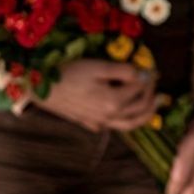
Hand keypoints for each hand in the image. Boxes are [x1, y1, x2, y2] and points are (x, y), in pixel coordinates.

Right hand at [36, 58, 156, 131]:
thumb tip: (144, 74)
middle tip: (155, 83)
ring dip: (145, 114)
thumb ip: (124, 71)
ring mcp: (99, 123)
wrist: (38, 87)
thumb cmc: (69, 73)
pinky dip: (127, 121)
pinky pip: (115, 126)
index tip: (153, 68)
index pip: (141, 90)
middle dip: (151, 95)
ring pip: (130, 124)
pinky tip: (127, 113)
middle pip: (140, 110)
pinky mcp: (89, 124)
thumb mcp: (99, 66)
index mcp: (114, 102)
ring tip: (154, 105)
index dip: (150, 78)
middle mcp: (110, 117)